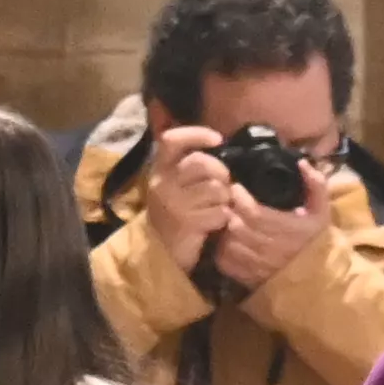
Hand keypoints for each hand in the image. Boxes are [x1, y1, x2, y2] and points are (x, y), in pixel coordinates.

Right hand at [143, 125, 238, 267]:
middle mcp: (162, 183)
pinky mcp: (186, 223)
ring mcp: (173, 204)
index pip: (172, 140)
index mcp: (159, 168)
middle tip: (222, 186)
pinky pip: (220, 212)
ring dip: (224, 198)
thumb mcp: (175, 184)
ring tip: (218, 206)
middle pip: (202, 163)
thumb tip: (218, 146)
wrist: (161, 250)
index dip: (197, 134)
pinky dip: (224, 218)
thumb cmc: (176, 212)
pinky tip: (215, 223)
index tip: (217, 140)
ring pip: (215, 188)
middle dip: (221, 173)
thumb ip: (190, 164)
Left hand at [210, 153, 330, 293]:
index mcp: (290, 231)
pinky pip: (225, 261)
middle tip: (227, 201)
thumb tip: (302, 163)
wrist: (319, 280)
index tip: (237, 189)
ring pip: (228, 243)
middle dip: (229, 211)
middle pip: (237, 226)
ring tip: (226, 219)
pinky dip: (222, 249)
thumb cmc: (317, 241)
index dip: (240, 198)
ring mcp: (260, 267)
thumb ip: (316, 185)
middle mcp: (273, 250)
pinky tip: (228, 240)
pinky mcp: (249, 278)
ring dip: (224, 230)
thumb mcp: (322, 212)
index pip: (254, 213)